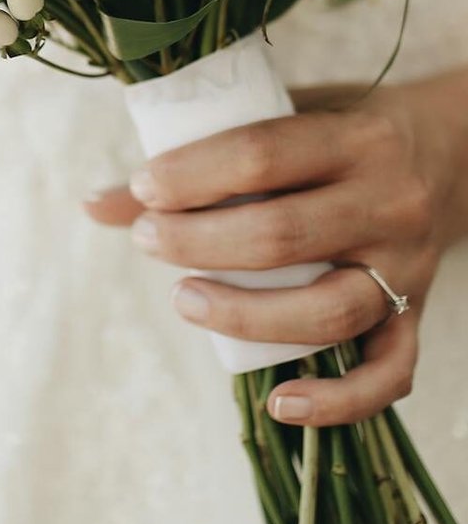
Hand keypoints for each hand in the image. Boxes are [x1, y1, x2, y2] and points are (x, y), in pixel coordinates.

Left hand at [85, 73, 467, 425]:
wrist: (458, 151)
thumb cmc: (341, 133)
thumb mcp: (285, 120)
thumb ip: (200, 156)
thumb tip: (93, 204)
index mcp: (356, 138)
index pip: (263, 154)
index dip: (193, 175)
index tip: (144, 187)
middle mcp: (390, 202)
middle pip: (283, 235)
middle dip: (199, 243)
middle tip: (148, 241)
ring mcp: (410, 266)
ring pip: (330, 310)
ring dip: (246, 316)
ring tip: (183, 300)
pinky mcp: (420, 315)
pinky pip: (389, 373)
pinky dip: (338, 401)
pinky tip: (279, 403)